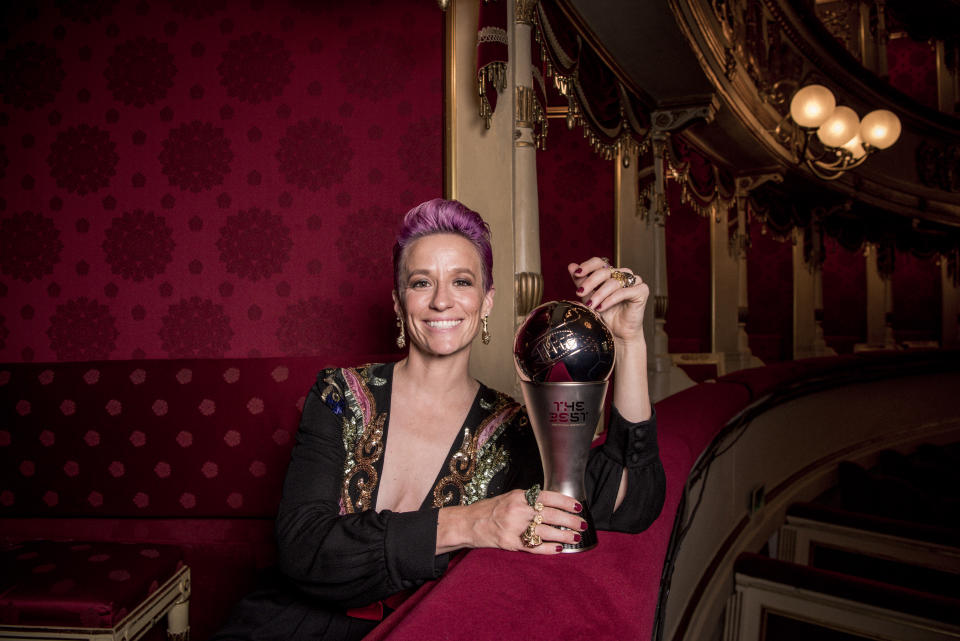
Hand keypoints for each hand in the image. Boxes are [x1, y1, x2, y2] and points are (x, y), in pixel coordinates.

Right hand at [436, 489, 586, 554]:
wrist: (469, 523)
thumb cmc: (492, 509)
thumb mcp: (511, 497)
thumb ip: (530, 500)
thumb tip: (555, 504)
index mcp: (520, 496)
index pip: (548, 497)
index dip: (565, 502)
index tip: (578, 507)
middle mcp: (518, 510)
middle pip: (550, 515)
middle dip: (570, 520)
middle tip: (582, 524)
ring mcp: (514, 527)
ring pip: (545, 532)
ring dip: (564, 535)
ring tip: (575, 537)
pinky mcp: (510, 542)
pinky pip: (534, 546)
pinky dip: (549, 548)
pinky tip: (559, 548)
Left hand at [569, 257, 649, 344]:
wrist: (618, 333)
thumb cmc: (605, 314)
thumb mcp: (589, 297)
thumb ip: (581, 282)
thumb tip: (571, 266)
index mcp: (611, 272)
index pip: (599, 262)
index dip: (587, 266)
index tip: (577, 274)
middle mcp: (624, 274)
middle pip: (605, 271)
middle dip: (590, 282)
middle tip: (579, 293)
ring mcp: (635, 281)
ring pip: (613, 282)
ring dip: (599, 294)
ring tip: (591, 305)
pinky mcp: (642, 291)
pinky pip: (624, 292)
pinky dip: (610, 299)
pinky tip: (601, 307)